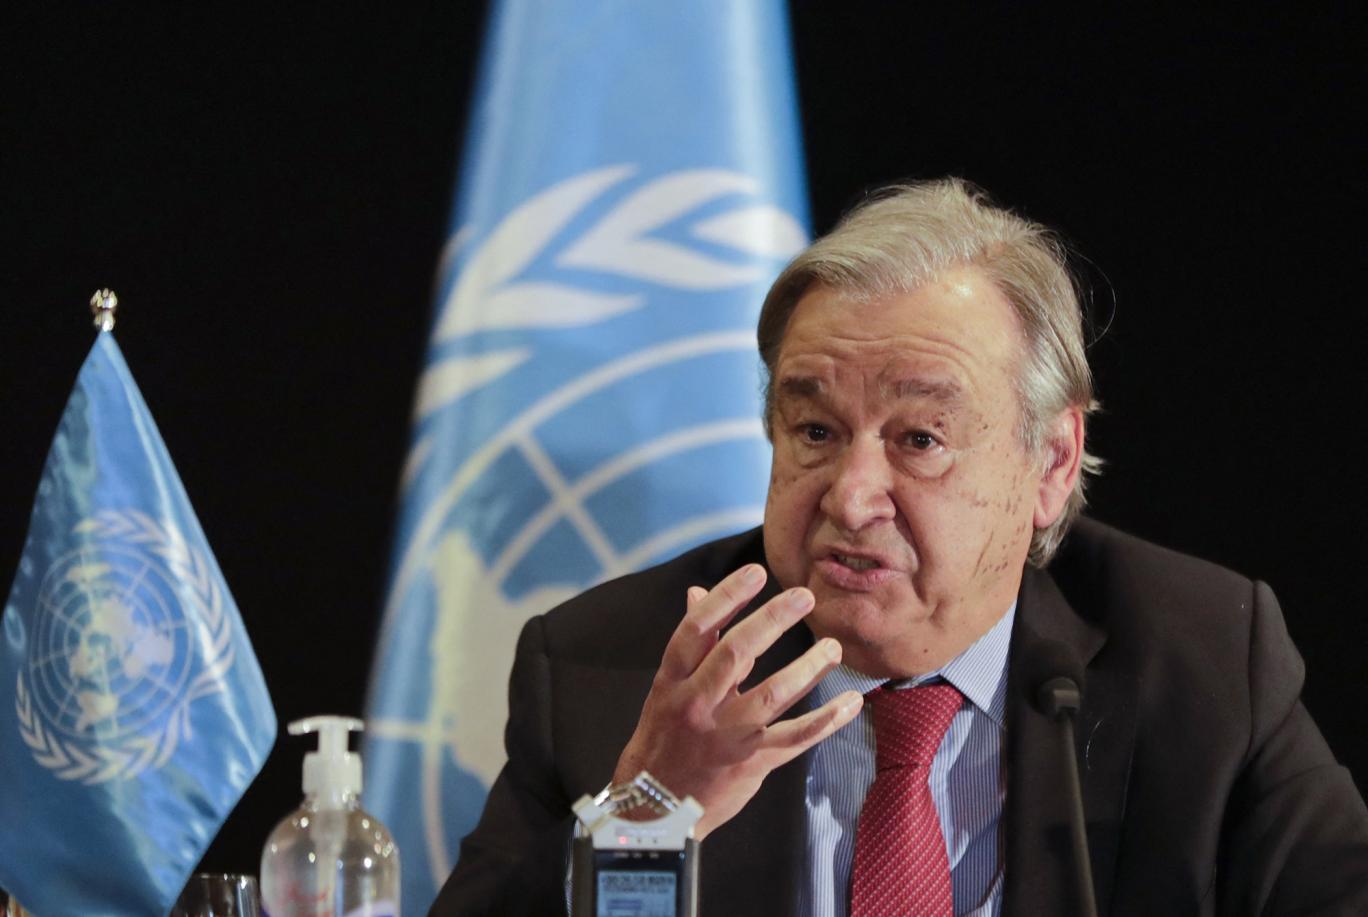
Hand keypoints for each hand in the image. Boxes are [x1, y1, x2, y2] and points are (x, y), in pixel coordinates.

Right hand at [610, 563, 863, 838]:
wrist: (655, 809)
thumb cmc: (663, 738)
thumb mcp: (667, 688)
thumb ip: (691, 642)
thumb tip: (699, 591)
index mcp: (672, 681)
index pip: (697, 630)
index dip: (727, 598)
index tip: (757, 573)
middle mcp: (697, 705)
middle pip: (736, 654)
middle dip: (773, 621)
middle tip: (804, 597)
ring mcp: (726, 736)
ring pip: (772, 694)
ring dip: (807, 667)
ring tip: (833, 647)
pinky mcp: (752, 762)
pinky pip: (795, 738)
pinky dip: (826, 720)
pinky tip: (851, 701)